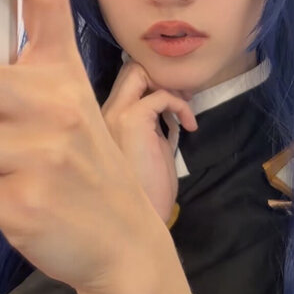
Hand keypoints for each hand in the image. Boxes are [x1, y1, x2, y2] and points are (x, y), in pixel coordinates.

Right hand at [101, 60, 196, 224]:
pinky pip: (161, 95)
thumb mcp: (146, 154)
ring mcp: (115, 114)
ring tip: (185, 111)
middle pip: (130, 69)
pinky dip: (180, 105)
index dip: (151, 85)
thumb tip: (167, 115)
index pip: (124, 82)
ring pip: (138, 72)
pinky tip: (189, 126)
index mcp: (104, 122)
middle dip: (160, 77)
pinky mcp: (132, 120)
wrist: (135, 224)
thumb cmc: (143, 196)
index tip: (172, 104)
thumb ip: (150, 130)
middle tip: (181, 99)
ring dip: (169, 86)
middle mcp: (104, 113)